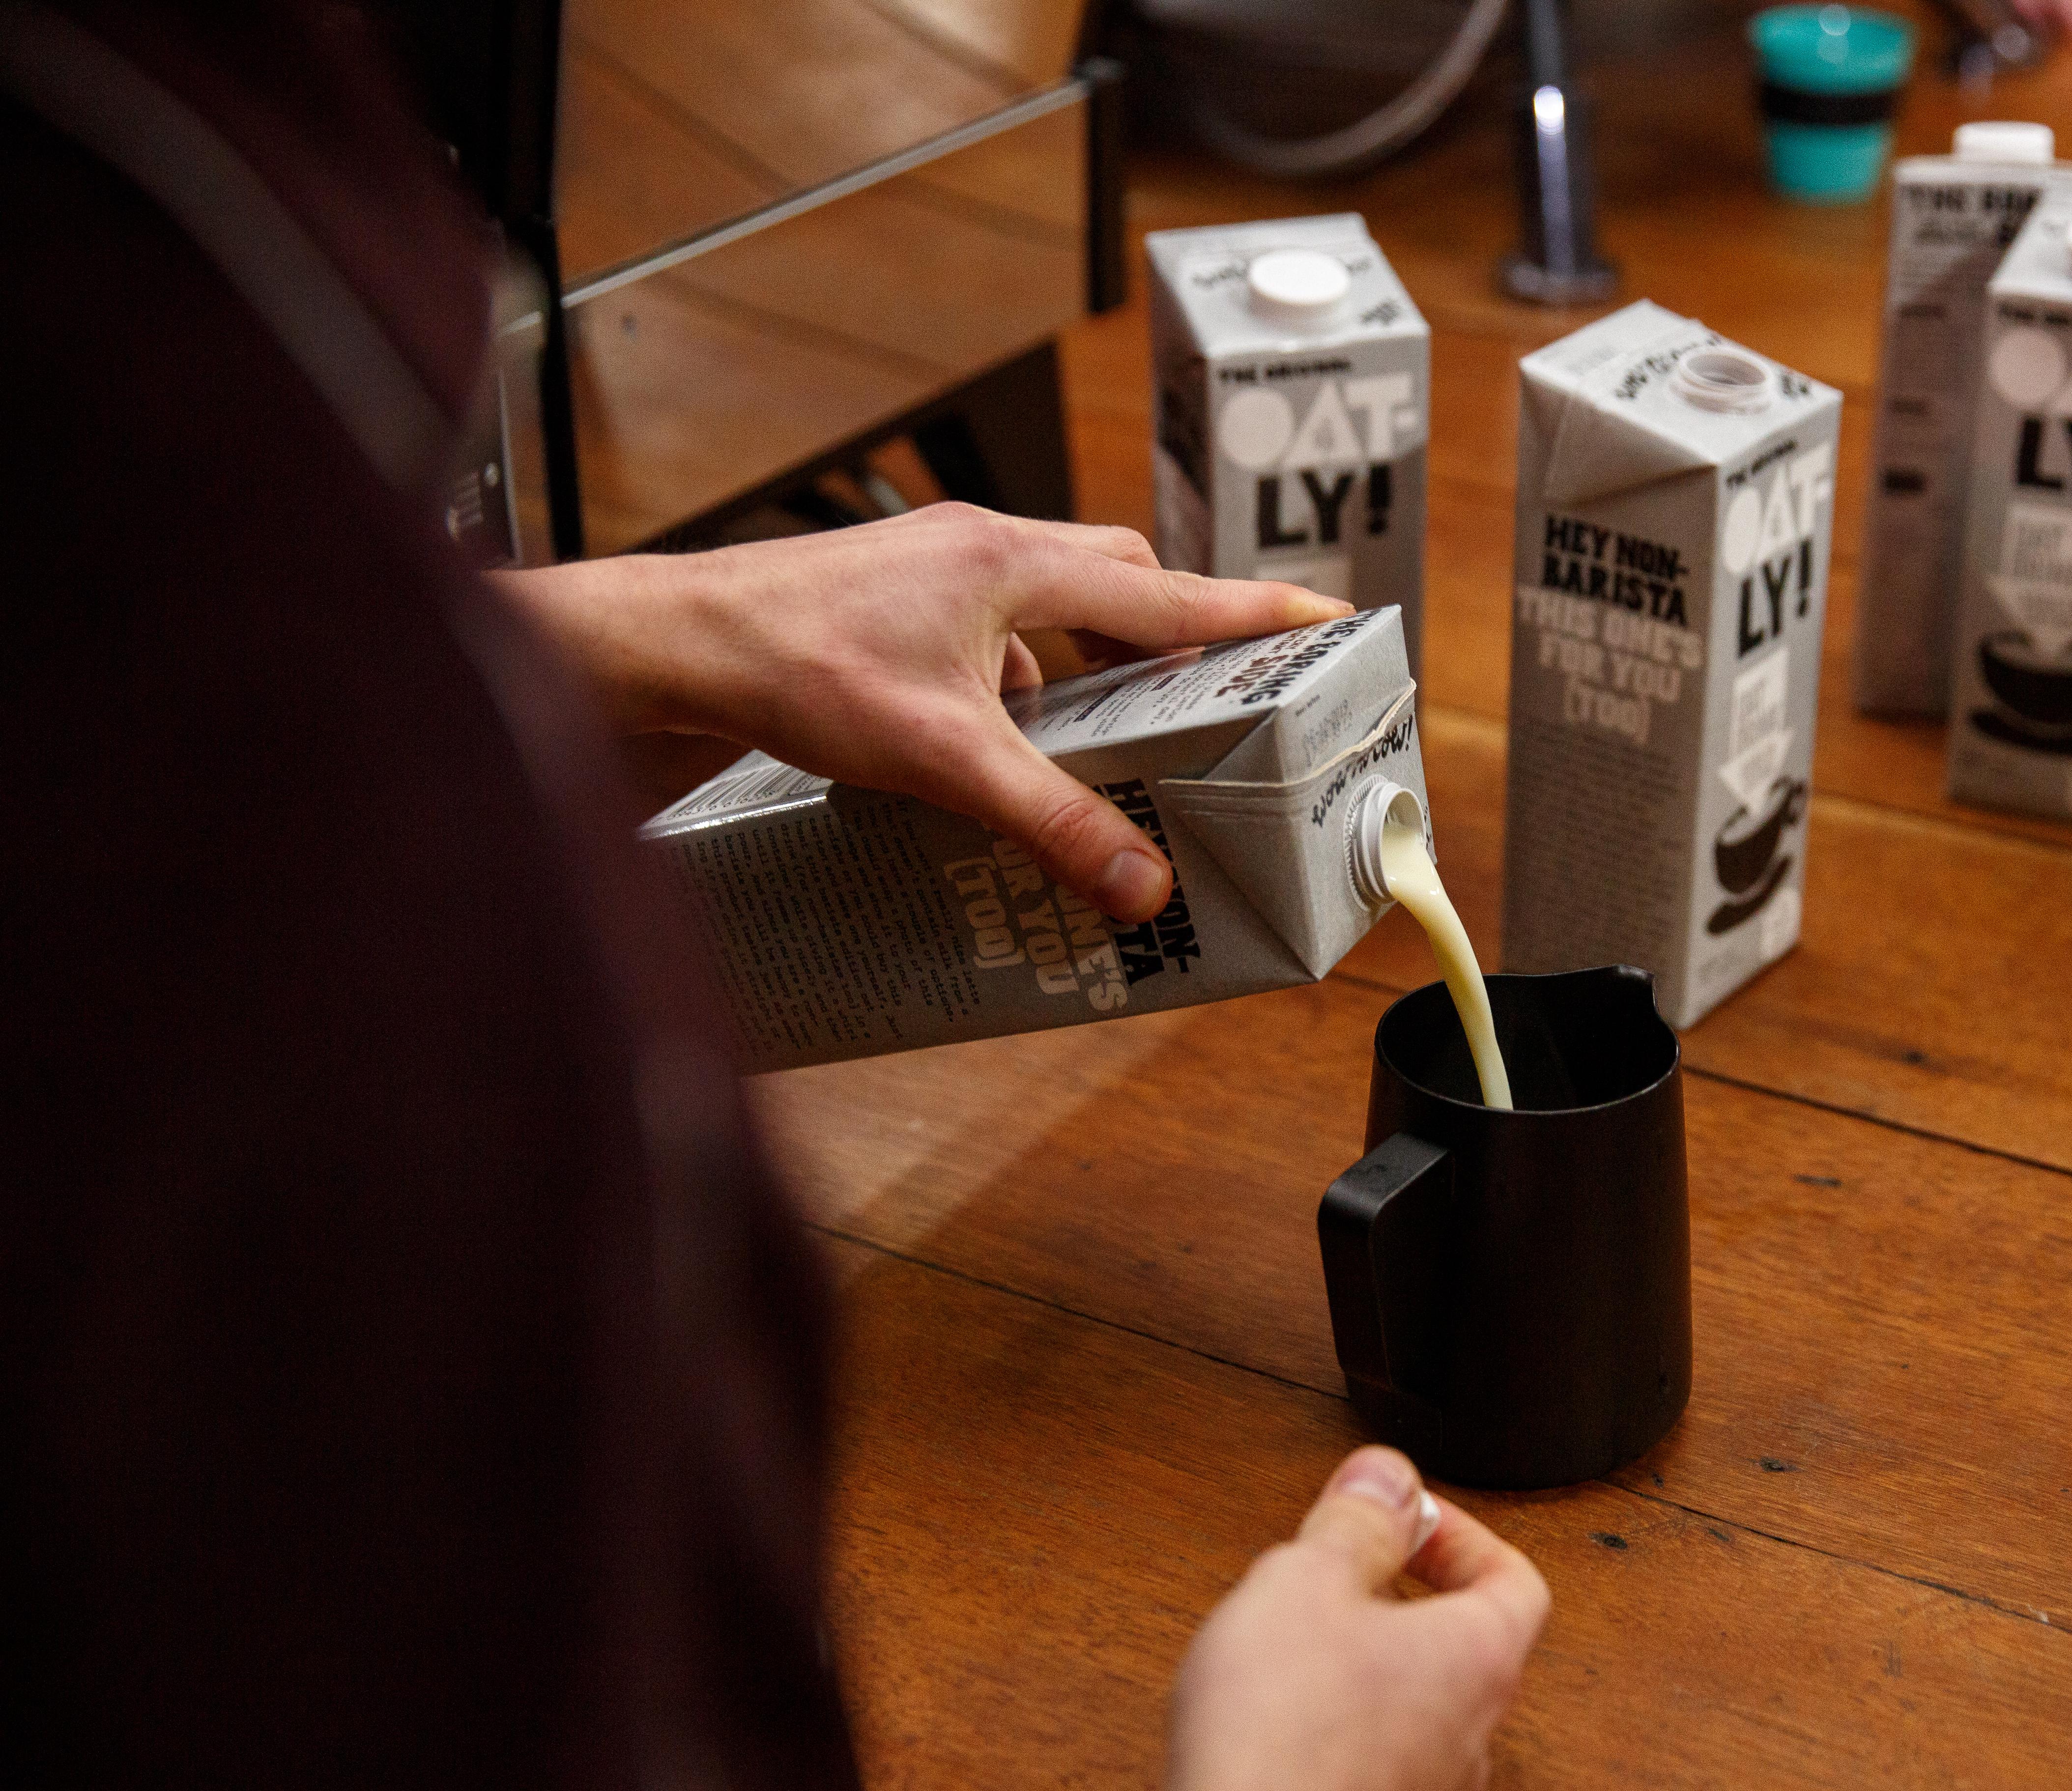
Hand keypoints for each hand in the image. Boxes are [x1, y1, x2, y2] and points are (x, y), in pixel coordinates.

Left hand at [494, 506, 1349, 924]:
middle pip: (1118, 583)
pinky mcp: (896, 599)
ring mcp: (935, 568)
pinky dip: (1017, 685)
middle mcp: (983, 548)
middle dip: (1172, 642)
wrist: (667, 645)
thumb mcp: (943, 758)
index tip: (1329, 619)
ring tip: (1104, 747)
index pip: (1167, 590)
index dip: (1253, 614)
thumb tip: (1140, 885)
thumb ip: (1051, 820)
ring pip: (1051, 607)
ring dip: (1087, 670)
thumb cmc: (793, 671)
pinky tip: (995, 749)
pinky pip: (992, 632)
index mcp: (1013, 564)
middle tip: (1215, 702)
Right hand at [1125, 1447, 1550, 1790]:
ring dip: (1372, 1667)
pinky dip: (1345, 1734)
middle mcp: (1472, 1738)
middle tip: (1341, 1573)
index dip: (1461, 1535)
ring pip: (1423, 1711)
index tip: (1402, 1520)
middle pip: (1467, 1644)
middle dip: (1404, 1596)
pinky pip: (1382, 1770)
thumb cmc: (1278, 1737)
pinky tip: (1282, 1725)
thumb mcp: (1306, 1581)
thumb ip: (1354, 1519)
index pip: (1517, 1578)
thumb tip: (1387, 1478)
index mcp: (1476, 1660)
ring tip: (1301, 1646)